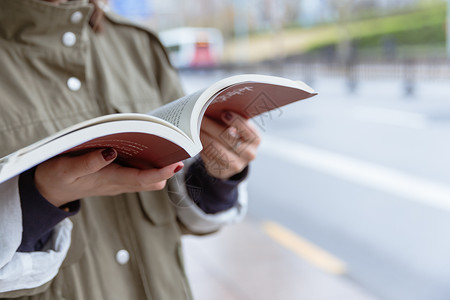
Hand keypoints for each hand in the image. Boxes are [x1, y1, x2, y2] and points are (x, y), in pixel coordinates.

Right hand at [34, 148, 183, 207]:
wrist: (48, 190)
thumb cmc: (56, 177)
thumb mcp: (66, 169)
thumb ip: (88, 163)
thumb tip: (111, 152)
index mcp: (110, 180)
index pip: (143, 179)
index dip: (162, 172)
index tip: (177, 163)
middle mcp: (119, 183)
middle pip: (151, 181)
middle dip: (166, 169)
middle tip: (179, 149)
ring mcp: (118, 182)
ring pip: (146, 178)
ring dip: (158, 165)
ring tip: (167, 145)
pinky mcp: (115, 177)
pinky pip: (137, 173)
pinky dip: (146, 163)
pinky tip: (147, 147)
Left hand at [200, 111, 260, 178]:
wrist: (232, 160)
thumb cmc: (234, 136)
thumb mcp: (239, 128)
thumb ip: (233, 119)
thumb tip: (215, 106)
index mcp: (255, 140)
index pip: (247, 130)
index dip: (236, 121)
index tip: (224, 113)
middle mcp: (248, 154)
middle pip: (227, 138)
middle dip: (211, 125)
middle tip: (198, 115)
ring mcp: (235, 165)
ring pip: (215, 148)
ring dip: (202, 135)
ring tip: (192, 126)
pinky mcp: (222, 172)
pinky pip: (208, 157)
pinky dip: (199, 146)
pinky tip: (194, 138)